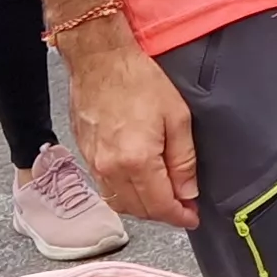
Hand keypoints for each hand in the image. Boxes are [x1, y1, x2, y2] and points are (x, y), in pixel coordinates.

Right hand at [67, 32, 199, 227]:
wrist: (99, 59)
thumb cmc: (137, 79)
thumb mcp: (177, 117)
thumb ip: (184, 161)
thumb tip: (188, 192)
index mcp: (137, 160)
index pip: (160, 206)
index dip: (180, 216)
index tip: (191, 217)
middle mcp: (111, 168)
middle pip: (139, 210)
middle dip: (163, 214)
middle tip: (183, 207)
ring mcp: (94, 164)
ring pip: (120, 204)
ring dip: (143, 208)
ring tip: (162, 197)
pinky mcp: (84, 156)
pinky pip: (105, 189)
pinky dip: (124, 195)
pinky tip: (138, 184)